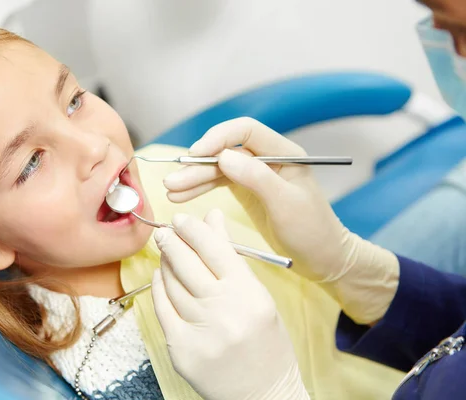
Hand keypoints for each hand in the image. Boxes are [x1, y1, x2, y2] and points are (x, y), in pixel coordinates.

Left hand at [152, 210, 308, 399]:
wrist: (264, 394)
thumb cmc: (266, 343)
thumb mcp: (257, 295)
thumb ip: (232, 257)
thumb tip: (212, 218)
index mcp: (250, 295)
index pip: (214, 249)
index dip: (193, 229)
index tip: (181, 220)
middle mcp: (225, 312)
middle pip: (188, 264)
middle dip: (171, 242)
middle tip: (164, 232)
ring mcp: (201, 332)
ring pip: (172, 285)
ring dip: (165, 265)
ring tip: (166, 255)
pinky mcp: (181, 350)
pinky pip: (162, 309)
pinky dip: (158, 289)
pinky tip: (161, 278)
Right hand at [163, 118, 398, 323]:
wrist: (322, 258)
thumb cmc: (312, 231)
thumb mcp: (286, 205)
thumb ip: (257, 178)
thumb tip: (225, 157)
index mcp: (284, 153)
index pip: (246, 130)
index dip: (218, 137)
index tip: (196, 154)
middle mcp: (268, 159)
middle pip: (226, 151)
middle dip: (198, 165)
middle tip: (172, 182)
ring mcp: (255, 174)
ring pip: (218, 168)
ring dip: (194, 178)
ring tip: (170, 191)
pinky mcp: (246, 190)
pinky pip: (219, 183)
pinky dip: (200, 189)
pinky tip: (181, 196)